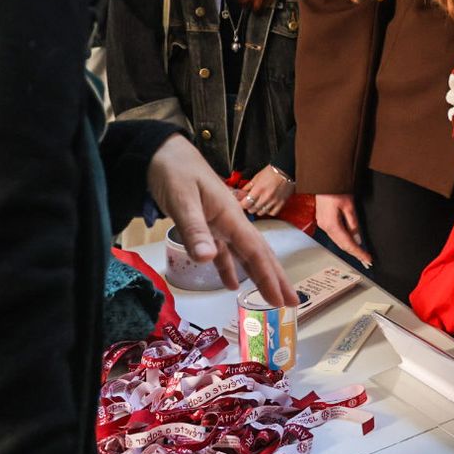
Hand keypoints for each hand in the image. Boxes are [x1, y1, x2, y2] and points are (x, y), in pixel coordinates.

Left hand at [146, 135, 292, 306]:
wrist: (162, 151)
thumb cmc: (174, 171)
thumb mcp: (182, 200)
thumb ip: (195, 230)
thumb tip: (208, 259)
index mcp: (230, 216)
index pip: (255, 252)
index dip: (268, 277)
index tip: (281, 299)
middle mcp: (231, 221)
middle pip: (259, 254)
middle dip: (276, 278)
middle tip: (291, 303)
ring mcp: (221, 223)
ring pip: (246, 254)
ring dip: (259, 275)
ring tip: (271, 297)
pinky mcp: (207, 225)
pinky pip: (225, 251)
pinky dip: (229, 268)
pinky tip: (230, 284)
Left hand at [239, 165, 295, 217]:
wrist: (286, 170)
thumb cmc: (272, 171)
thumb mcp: (257, 177)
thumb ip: (248, 186)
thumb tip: (241, 193)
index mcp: (258, 189)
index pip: (245, 204)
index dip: (242, 204)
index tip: (242, 202)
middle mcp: (266, 197)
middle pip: (252, 209)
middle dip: (249, 206)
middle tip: (250, 202)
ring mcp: (274, 201)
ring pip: (261, 213)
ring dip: (258, 209)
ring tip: (259, 204)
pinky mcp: (281, 203)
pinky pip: (272, 213)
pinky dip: (268, 211)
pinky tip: (268, 206)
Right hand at [316, 193, 372, 268]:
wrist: (324, 179)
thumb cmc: (335, 188)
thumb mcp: (349, 205)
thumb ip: (353, 223)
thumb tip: (358, 238)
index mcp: (331, 224)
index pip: (347, 243)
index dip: (358, 252)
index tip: (367, 259)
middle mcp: (325, 226)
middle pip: (341, 244)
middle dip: (354, 253)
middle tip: (366, 260)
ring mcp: (323, 223)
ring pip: (338, 240)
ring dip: (350, 247)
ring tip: (361, 253)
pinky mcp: (324, 220)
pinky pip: (335, 234)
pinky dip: (344, 239)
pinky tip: (351, 241)